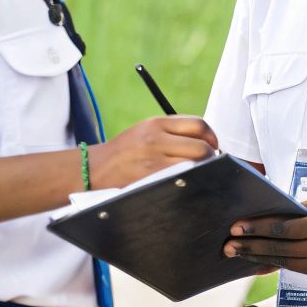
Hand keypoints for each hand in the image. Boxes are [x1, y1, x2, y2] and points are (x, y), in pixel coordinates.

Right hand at [89, 116, 217, 188]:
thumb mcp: (145, 131)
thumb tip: (203, 140)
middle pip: (201, 145)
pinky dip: (190, 180)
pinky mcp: (151, 176)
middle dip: (210, 157)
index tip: (213, 146)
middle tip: (209, 164)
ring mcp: (154, 158)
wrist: (93, 168)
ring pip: (194, 163)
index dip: (211, 137)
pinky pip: (182, 177)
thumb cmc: (124, 151)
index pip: (198, 124)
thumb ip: (171, 132)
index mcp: (157, 123)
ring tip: (199, 174)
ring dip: (203, 170)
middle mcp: (156, 138)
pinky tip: (187, 182)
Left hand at [223, 198, 306, 281]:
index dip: (258, 229)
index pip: (284, 230)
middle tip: (228, 245)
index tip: (237, 227)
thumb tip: (278, 215)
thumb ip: (304, 210)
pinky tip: (262, 262)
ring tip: (239, 254)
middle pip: (280, 250)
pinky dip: (280, 265)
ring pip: (286, 264)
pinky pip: (298, 269)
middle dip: (251, 247)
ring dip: (260, 259)